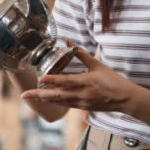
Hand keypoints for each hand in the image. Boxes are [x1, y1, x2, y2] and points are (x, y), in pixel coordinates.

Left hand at [22, 41, 140, 112]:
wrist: (124, 98)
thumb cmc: (112, 80)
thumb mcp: (98, 65)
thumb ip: (81, 54)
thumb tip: (69, 42)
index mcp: (87, 81)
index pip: (67, 81)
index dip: (53, 80)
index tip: (40, 79)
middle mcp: (83, 94)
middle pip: (58, 95)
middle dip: (40, 95)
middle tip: (25, 94)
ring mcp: (82, 102)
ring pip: (59, 102)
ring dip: (43, 100)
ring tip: (30, 97)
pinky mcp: (82, 107)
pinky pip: (65, 105)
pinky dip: (54, 102)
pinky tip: (45, 100)